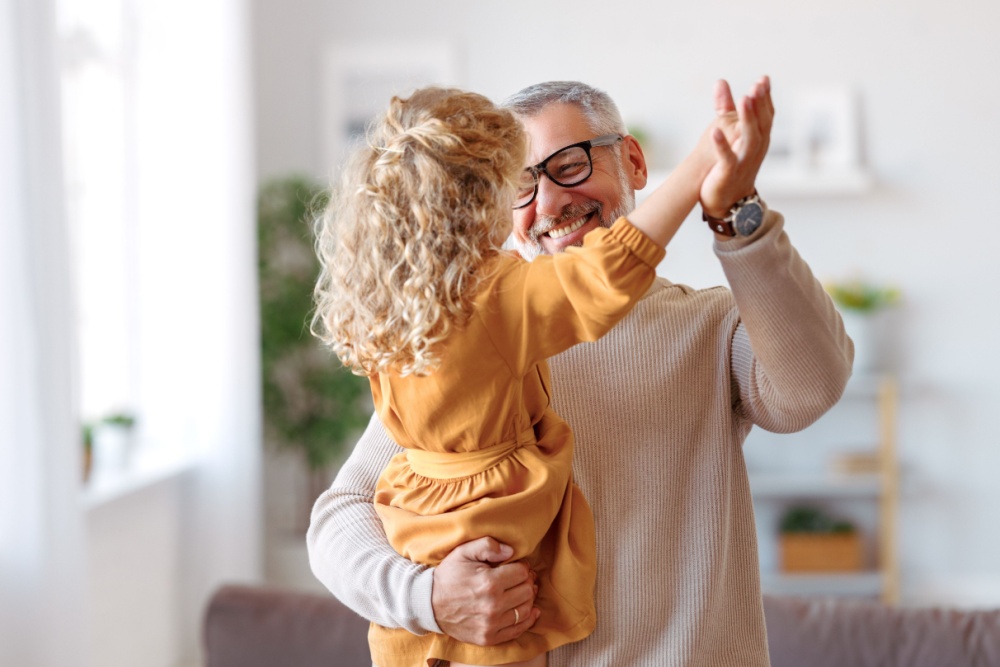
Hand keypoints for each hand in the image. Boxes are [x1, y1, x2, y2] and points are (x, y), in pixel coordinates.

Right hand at [431, 537, 538, 645]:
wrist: (429, 605)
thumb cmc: (449, 576)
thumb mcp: (463, 552)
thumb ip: (487, 545)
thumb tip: (511, 551)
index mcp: (488, 583)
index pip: (522, 573)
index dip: (522, 566)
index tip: (517, 566)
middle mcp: (492, 606)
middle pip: (527, 591)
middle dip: (526, 581)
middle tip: (520, 578)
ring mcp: (491, 624)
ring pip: (525, 609)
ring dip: (527, 599)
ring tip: (521, 591)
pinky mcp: (489, 637)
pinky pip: (518, 630)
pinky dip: (527, 620)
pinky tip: (530, 611)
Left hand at [700, 76, 773, 217]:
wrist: (726, 203)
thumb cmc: (729, 166)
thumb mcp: (731, 134)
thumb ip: (726, 108)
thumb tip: (721, 81)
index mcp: (758, 140)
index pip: (766, 116)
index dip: (765, 98)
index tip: (764, 79)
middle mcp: (754, 150)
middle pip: (761, 124)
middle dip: (760, 104)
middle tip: (758, 85)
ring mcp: (743, 162)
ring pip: (749, 139)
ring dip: (747, 119)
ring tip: (744, 100)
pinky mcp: (728, 173)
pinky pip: (726, 158)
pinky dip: (722, 146)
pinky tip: (715, 132)